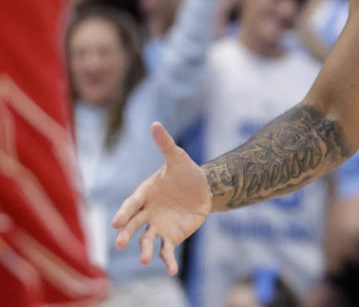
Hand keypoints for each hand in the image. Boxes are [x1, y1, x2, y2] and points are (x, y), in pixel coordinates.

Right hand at [111, 123, 211, 274]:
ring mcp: (157, 226)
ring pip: (147, 240)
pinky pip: (167, 251)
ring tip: (146, 260)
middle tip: (118, 243)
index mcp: (145, 194)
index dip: (125, 213)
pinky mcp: (171, 237)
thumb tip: (155, 123)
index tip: (117, 222)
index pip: (132, 204)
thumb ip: (165, 144)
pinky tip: (172, 270)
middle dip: (126, 234)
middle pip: (133, 225)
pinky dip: (168, 261)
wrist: (205, 190)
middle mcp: (147, 212)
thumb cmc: (187, 173)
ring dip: (146, 251)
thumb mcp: (178, 158)